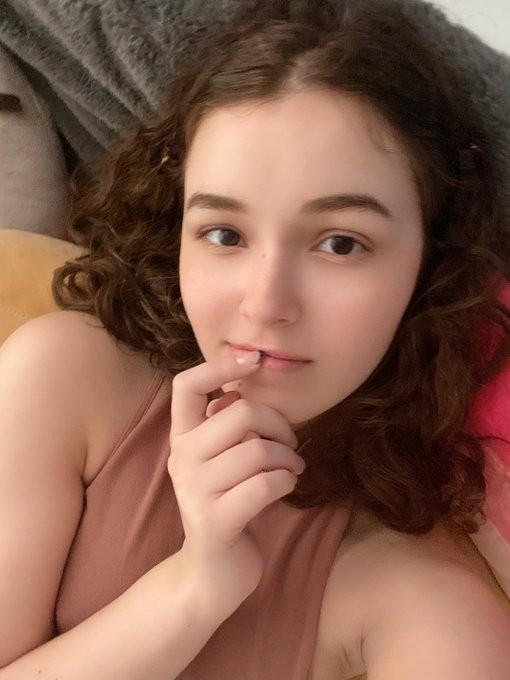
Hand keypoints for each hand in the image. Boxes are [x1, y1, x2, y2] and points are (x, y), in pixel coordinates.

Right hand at [168, 352, 305, 620]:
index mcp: (182, 436)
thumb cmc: (228, 503)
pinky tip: (286, 486)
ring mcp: (194, 491)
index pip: (186, 385)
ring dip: (289, 457)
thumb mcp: (222, 459)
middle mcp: (181, 458)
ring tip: (292, 468)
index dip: (220, 365)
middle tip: (291, 442)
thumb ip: (229, 424)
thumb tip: (245, 381)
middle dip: (279, 424)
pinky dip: (286, 481)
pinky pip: (265, 484)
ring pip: (258, 450)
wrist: (212, 572)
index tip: (253, 360)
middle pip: (241, 413)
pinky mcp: (215, 521)